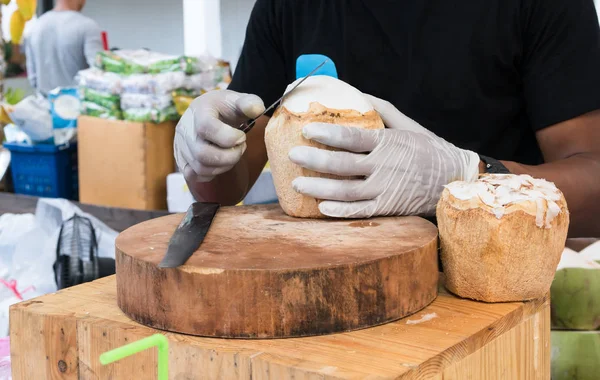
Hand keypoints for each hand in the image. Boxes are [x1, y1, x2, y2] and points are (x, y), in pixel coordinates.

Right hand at [174, 89, 264, 182]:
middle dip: (229, 156)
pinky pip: (194, 175)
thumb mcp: (239, 100)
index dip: (229, 137)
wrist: (212, 112)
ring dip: (224, 166)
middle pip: (202, 154)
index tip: (241, 136)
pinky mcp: (182, 159)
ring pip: (200, 167)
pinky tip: (221, 162)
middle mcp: (185, 129)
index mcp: (199, 110)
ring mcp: (181, 146)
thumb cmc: (226, 108)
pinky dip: (211, 173)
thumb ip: (250, 103)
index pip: (206, 128)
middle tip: (240, 147)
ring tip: (233, 153)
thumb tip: (256, 109)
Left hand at [288, 94, 480, 217]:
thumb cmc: (428, 148)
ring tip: (297, 184)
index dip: (327, 133)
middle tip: (292, 156)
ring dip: (319, 188)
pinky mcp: (388, 208)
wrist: (454, 179)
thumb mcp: (408, 125)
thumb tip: (357, 94)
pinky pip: (360, 211)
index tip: (306, 130)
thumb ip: (382, 110)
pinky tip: (320, 208)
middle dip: (314, 160)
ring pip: (346, 190)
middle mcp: (384, 166)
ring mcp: (386, 189)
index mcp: (387, 142)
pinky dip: (340, 211)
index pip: (352, 137)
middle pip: (342, 164)